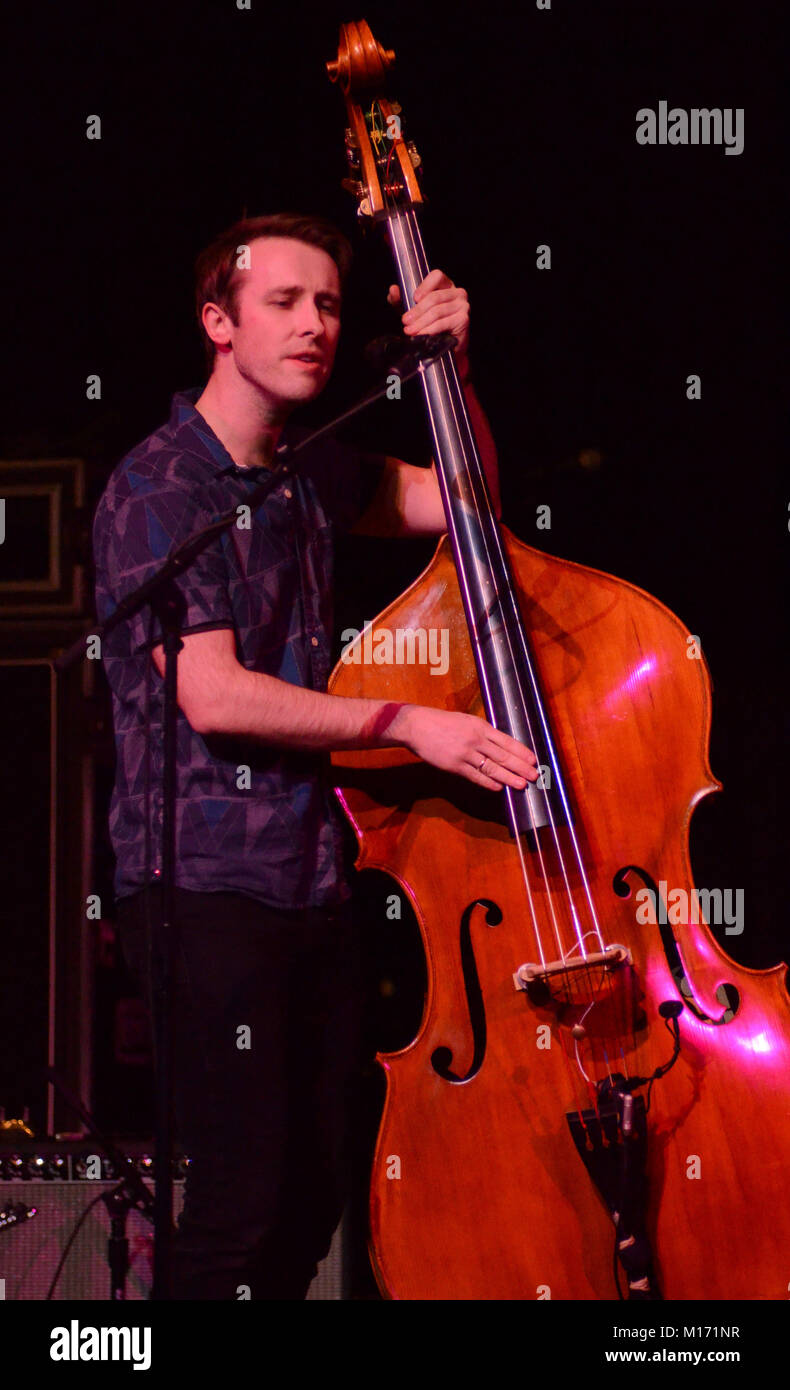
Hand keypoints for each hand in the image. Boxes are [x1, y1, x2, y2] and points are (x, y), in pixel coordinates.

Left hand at [387, 269, 469, 379]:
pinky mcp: (463, 320)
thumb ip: (401, 300)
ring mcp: (463, 305)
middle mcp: (457, 292)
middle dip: (417, 311)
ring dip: (421, 323)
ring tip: (410, 331)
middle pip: (434, 297)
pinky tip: (422, 335)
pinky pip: (443, 323)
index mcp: (445, 285)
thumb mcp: (412, 311)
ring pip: (437, 311)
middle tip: (405, 321)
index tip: (414, 299)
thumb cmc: (430, 325)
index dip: (424, 286)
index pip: (437, 276)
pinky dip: (430, 330)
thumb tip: (393, 290)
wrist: (444, 348)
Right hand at [394, 705, 538, 789]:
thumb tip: (499, 746)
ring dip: (508, 777)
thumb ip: (482, 732)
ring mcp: (465, 753)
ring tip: (521, 784)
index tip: (533, 759)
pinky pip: (475, 776)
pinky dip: (488, 782)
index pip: (506, 741)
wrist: (416, 726)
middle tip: (534, 775)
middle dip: (520, 767)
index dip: (521, 752)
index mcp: (480, 726)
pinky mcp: (454, 765)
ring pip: (491, 768)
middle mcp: (475, 740)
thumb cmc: (441, 722)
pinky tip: (498, 787)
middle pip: (502, 756)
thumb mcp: (466, 721)